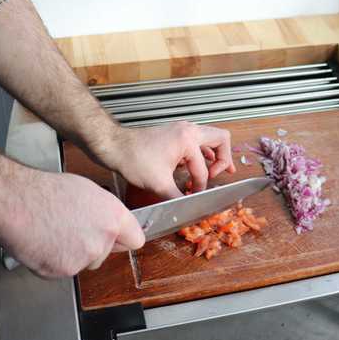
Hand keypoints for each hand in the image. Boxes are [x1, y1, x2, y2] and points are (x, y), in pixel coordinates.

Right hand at [0, 170, 144, 276]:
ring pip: (84, 263)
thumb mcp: (89, 191)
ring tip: (55, 233)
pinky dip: (53, 261)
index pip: (135, 239)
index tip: (120, 240)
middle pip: (106, 253)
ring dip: (73, 254)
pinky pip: (63, 270)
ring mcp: (83, 258)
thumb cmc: (47, 191)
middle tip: (72, 230)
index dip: (124, 239)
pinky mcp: (63, 270)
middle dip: (93, 246)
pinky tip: (45, 242)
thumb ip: (106, 212)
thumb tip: (109, 222)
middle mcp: (102, 240)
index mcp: (113, 218)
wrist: (17, 201)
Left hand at [91, 122, 235, 198]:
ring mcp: (182, 129)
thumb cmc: (133, 159)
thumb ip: (177, 198)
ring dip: (215, 154)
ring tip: (217, 170)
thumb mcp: (158, 184)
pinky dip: (202, 152)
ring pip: (211, 137)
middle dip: (224, 159)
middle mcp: (188, 129)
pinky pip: (198, 140)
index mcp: (187, 139)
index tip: (194, 196)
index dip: (201, 186)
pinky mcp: (175, 132)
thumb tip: (188, 209)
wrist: (114, 146)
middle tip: (223, 174)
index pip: (203, 168)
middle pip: (221, 139)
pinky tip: (199, 164)